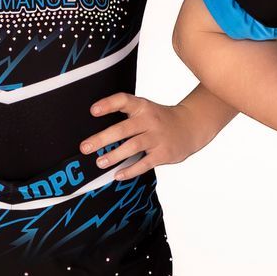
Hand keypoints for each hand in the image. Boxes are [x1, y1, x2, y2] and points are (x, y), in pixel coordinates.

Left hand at [81, 90, 204, 178]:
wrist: (191, 127)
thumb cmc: (160, 120)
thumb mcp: (146, 109)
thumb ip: (126, 115)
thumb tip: (97, 132)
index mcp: (143, 107)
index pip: (124, 101)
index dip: (108, 104)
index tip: (93, 111)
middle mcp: (150, 120)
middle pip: (124, 129)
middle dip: (103, 138)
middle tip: (85, 147)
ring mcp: (158, 137)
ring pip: (133, 146)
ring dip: (115, 156)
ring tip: (100, 163)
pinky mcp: (164, 153)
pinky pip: (145, 164)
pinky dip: (130, 170)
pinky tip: (118, 174)